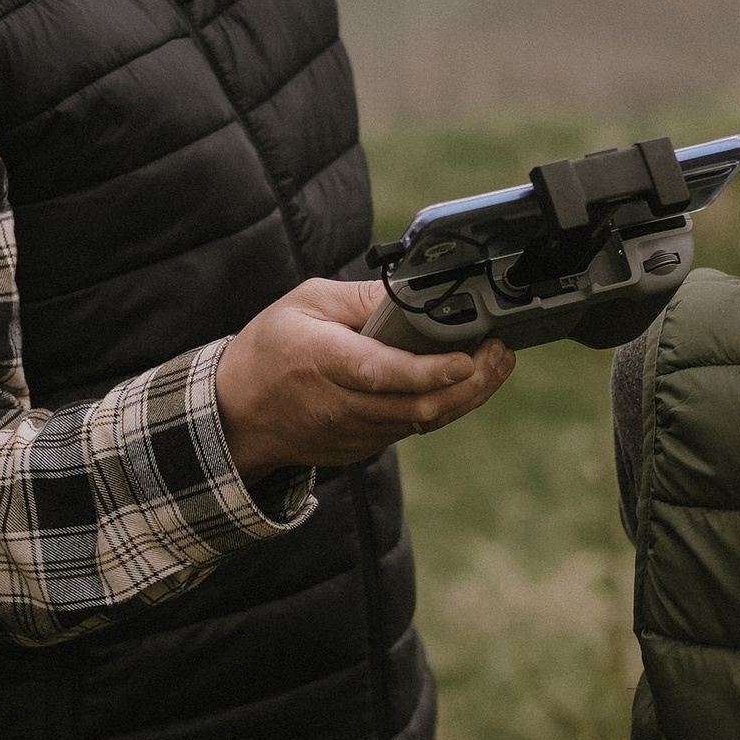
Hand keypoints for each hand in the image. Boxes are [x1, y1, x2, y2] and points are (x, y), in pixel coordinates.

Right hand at [215, 276, 514, 475]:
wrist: (239, 413)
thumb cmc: (272, 348)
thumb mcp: (306, 302)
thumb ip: (362, 298)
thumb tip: (417, 292)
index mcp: (322, 361)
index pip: (382, 372)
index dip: (429, 370)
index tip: (468, 359)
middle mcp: (340, 405)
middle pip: (418, 405)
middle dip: (471, 382)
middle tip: (500, 352)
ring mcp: (353, 433)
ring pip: (424, 420)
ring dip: (466, 394)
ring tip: (495, 362)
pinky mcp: (363, 447)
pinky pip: (412, 428)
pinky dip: (443, 406)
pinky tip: (462, 382)